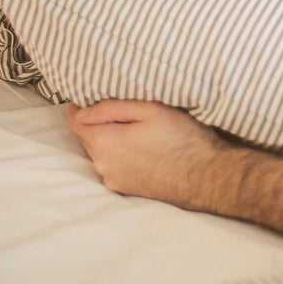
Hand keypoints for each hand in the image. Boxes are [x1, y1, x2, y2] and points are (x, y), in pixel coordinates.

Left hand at [68, 100, 227, 205]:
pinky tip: (142, 146)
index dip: (80, 105)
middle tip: (122, 107)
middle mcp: (103, 165)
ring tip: (136, 127)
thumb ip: (111, 107)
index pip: (76, 120)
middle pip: (88, 136)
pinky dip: (120, 153)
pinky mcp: (126, 189)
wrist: (206, 176)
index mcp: (105, 142)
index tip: (92, 93)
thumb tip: (81, 109)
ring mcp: (114, 180)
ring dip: (110, 138)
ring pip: (101, 151)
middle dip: (97, 121)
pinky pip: (113, 165)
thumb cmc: (182, 137)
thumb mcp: (150, 109)